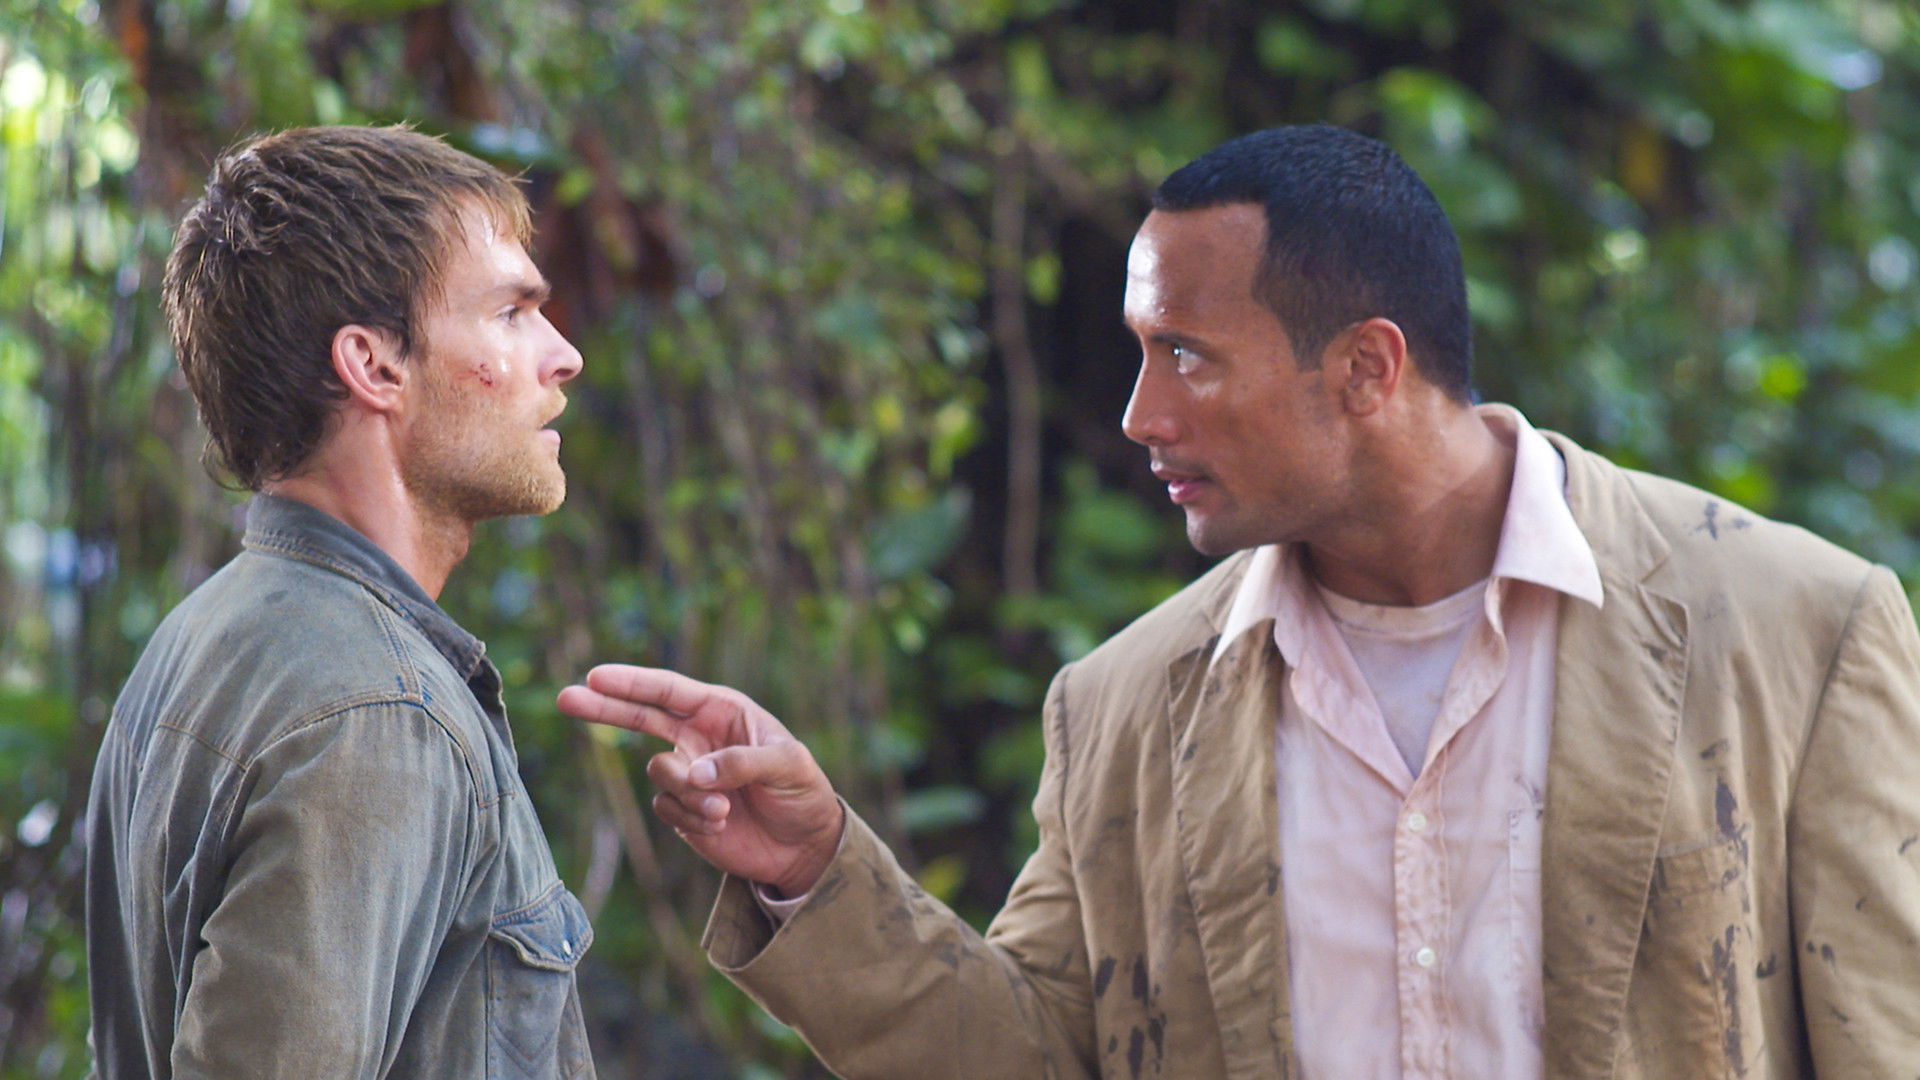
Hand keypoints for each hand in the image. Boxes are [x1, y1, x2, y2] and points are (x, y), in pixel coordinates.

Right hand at [556, 664, 843, 897]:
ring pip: (659, 773)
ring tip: (724, 810)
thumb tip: (697, 772)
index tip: (596, 677)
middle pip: (639, 716)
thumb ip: (744, 762)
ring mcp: (688, 774)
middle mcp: (698, 737)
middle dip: (604, 707)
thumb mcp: (788, 765)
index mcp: (722, 712)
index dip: (632, 683)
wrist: (803, 845)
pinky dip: (690, 817)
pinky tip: (721, 824)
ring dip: (687, 793)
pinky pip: (666, 808)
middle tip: (566, 697)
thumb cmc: (802, 790)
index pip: (669, 691)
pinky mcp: (683, 810)